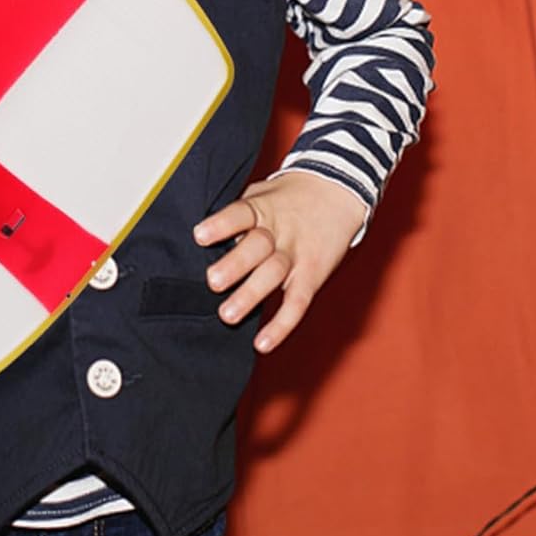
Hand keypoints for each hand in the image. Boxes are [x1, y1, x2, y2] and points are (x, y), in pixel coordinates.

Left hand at [192, 172, 367, 353]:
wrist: (337, 191)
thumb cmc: (287, 197)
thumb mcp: (261, 194)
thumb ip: (237, 214)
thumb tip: (200, 236)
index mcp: (262, 209)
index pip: (240, 213)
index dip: (221, 225)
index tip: (199, 235)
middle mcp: (279, 232)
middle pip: (257, 247)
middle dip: (235, 265)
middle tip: (212, 281)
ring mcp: (296, 255)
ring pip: (274, 275)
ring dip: (250, 296)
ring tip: (227, 315)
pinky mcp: (311, 277)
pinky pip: (297, 303)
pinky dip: (281, 325)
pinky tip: (263, 344)